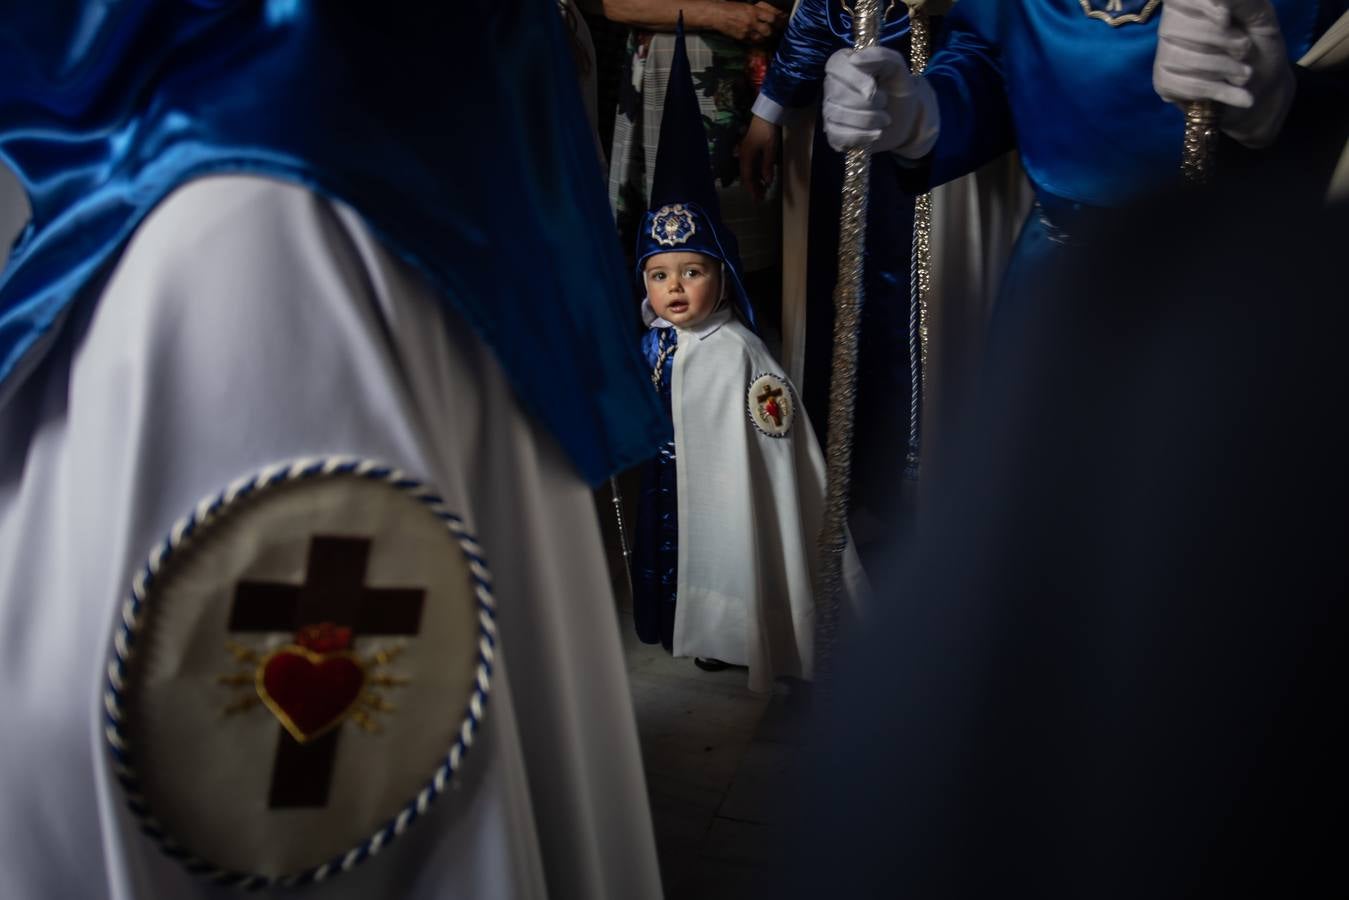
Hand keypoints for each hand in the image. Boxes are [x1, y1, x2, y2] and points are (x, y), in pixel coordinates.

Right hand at [712, 2, 786, 44]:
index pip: (772, 18)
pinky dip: (759, 41)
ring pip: (762, 38)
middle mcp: (751, 22)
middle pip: (768, 31)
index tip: (784, 22)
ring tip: (771, 36)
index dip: (779, 21)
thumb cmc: (731, 7)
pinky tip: (761, 39)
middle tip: (779, 31)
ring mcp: (746, 32)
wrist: (716, 15)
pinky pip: (754, 42)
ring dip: (768, 37)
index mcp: (753, 11)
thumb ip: (760, 9)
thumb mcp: (747, 4)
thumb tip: (774, 13)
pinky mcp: (741, 38)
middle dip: (775, 32)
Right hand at [739, 115, 779, 201]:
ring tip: (761, 190)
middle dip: (752, 187)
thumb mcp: (770, 149)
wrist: (765, 115)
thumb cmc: (767, 131)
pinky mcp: (750, 149)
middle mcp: (743, 156)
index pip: (747, 177)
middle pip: (746, 176)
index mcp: (746, 157)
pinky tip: (762, 178)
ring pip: (748, 171)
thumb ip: (767, 166)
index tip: (756, 199)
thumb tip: (767, 182)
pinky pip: (751, 165)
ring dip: (754, 181)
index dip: (751, 189)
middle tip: (759, 198)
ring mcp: (746, 152)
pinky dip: (756, 173)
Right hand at [822, 46, 938, 156]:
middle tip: (885, 102)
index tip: (873, 87)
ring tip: (885, 119)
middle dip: (867, 102)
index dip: (854, 78)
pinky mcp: (833, 134)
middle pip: (837, 93)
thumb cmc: (897, 89)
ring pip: (838, 115)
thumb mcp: (897, 68)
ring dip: (869, 119)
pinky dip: (862, 136)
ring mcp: (830, 112)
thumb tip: (854, 59)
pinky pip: (839, 136)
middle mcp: (832, 87)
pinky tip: (876, 133)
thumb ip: (881, 56)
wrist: (905, 120)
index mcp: (844, 65)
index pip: (835, 65)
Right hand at [1153, 0, 1293, 147]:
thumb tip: (1216, 0)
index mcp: (1192, 4)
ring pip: (1184, 59)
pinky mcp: (1164, 81)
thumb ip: (1240, 2)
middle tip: (1246, 49)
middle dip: (1221, 41)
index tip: (1225, 19)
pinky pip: (1184, 86)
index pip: (1179, 0)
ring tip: (1245, 74)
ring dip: (1225, 69)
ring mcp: (1164, 55)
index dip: (1200, 7)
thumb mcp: (1260, 17)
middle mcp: (1172, 25)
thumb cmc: (1261, 47)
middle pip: (1177, 29)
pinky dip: (1217, 90)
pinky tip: (1235, 92)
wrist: (1262, 88)